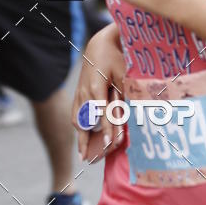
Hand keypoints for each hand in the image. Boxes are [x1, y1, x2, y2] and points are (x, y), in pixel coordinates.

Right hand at [72, 24, 126, 162]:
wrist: (98, 45)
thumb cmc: (115, 58)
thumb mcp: (124, 72)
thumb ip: (126, 92)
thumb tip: (130, 112)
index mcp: (97, 86)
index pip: (102, 113)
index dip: (106, 130)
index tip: (108, 144)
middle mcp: (86, 92)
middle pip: (86, 121)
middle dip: (86, 140)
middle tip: (88, 159)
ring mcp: (80, 92)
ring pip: (78, 118)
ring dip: (80, 136)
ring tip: (83, 153)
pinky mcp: (78, 92)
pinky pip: (76, 113)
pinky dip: (78, 125)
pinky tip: (81, 135)